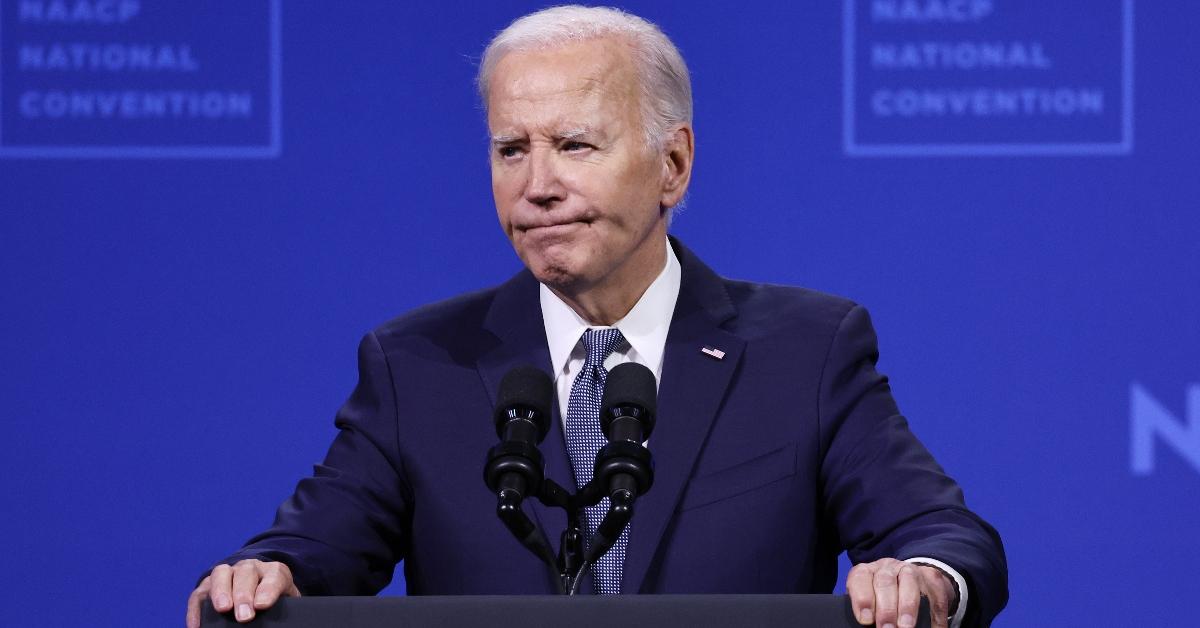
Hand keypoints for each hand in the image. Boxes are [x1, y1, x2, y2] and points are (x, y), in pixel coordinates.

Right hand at [186, 559, 300, 627]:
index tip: (262, 605)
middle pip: (246, 573)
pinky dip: (196, 608)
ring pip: (220, 574)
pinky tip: (197, 625)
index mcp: (274, 572)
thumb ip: (283, 609)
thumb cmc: (275, 600)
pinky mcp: (209, 584)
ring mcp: (228, 573)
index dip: (268, 589)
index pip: (274, 576)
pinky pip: (200, 592)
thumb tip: (277, 623)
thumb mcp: (286, 603)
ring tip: (222, 609)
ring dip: (220, 592)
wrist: (263, 589)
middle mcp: (250, 568)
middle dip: (244, 594)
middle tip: (244, 616)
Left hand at [846, 558, 953, 627]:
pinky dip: (934, 613)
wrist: (910, 578)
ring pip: (909, 583)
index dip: (862, 599)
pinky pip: (934, 593)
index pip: (861, 578)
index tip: (866, 620)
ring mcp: (911, 570)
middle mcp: (888, 567)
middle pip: (885, 582)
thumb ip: (870, 609)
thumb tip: (870, 624)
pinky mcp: (932, 578)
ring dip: (908, 607)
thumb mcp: (871, 598)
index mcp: (868, 571)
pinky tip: (934, 627)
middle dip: (886, 608)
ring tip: (905, 626)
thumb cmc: (883, 596)